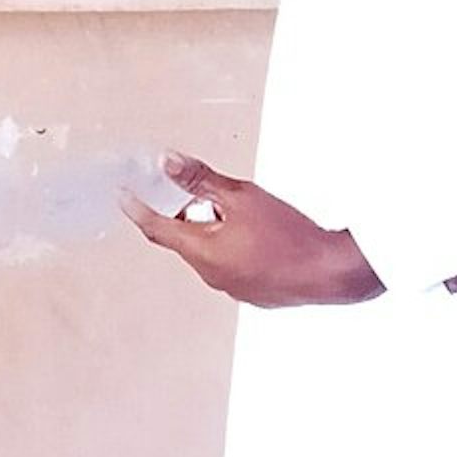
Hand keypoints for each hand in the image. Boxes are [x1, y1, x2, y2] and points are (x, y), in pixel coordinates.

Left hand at [121, 152, 384, 308]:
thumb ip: (201, 180)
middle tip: (206, 193)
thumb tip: (167, 162)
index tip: (123, 198)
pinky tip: (259, 234)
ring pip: (211, 253)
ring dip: (215, 231)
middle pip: (186, 240)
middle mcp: (214, 277)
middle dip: (190, 215)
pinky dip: (235, 247)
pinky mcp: (257, 294)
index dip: (138, 211)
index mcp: (203, 254)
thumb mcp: (240, 196)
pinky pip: (233, 266)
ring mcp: (236, 289)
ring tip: (240, 211)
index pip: (158, 230)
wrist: (333, 272)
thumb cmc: (289, 235)